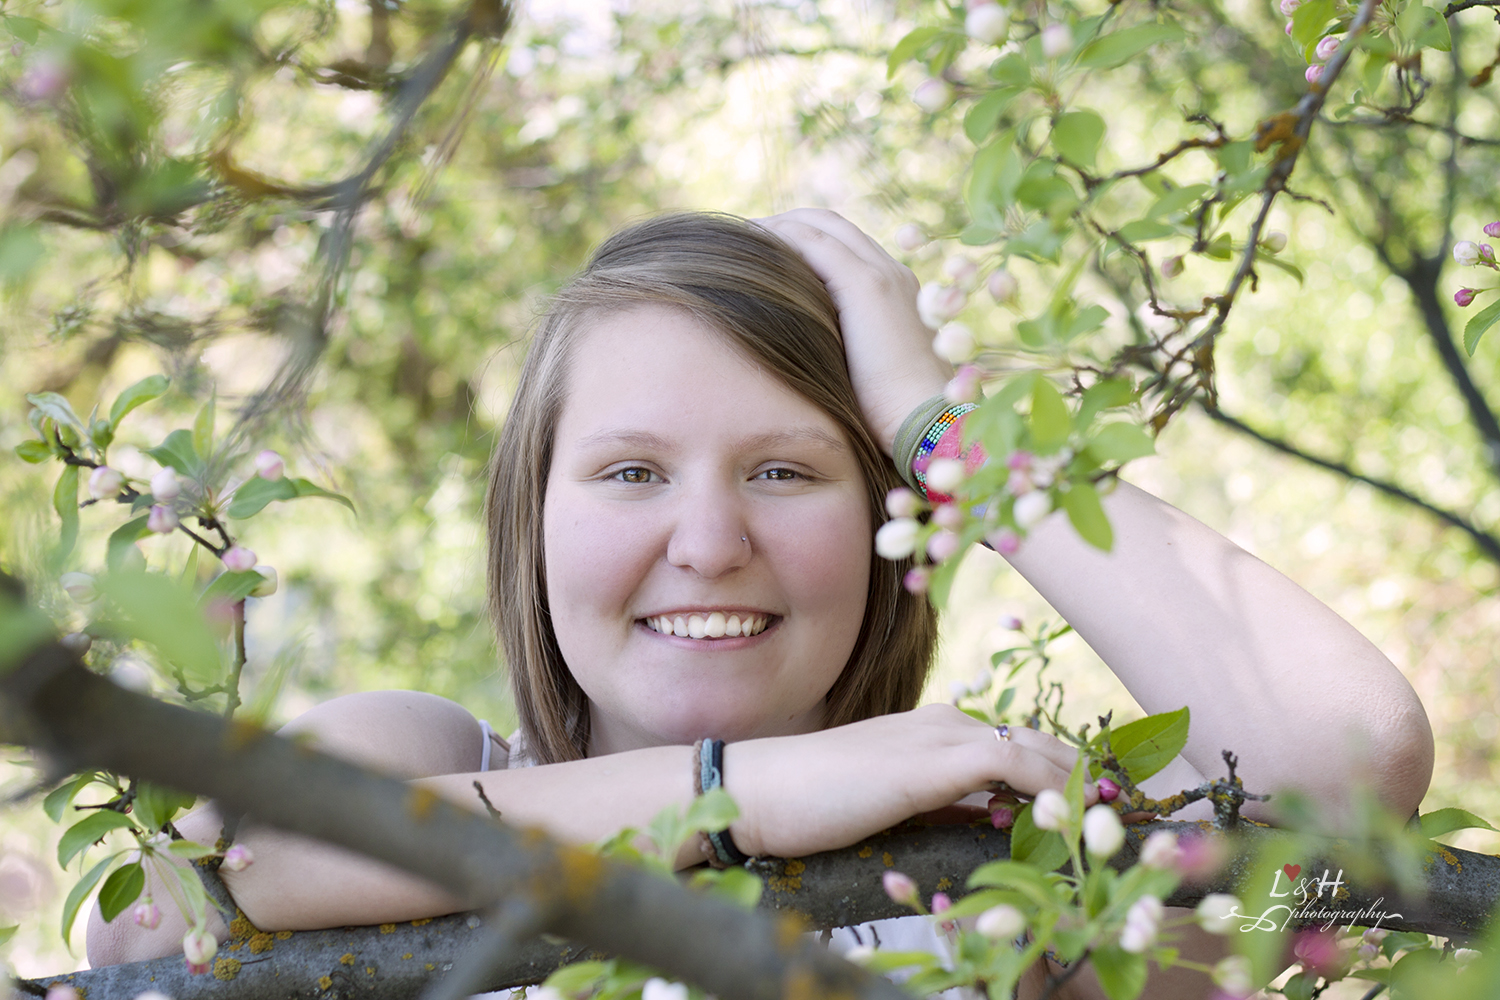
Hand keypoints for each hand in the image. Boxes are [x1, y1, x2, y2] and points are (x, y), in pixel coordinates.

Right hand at [726, 703, 1096, 858]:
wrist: (764, 790)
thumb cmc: (815, 803)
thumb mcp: (893, 805)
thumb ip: (944, 808)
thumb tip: (995, 824)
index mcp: (935, 729)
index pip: (1017, 743)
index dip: (1062, 772)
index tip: (1097, 804)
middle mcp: (946, 722)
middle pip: (1037, 741)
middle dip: (1082, 777)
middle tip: (1120, 811)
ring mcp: (941, 736)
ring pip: (1035, 749)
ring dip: (1077, 783)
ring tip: (1112, 816)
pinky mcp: (935, 761)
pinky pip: (1015, 764)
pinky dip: (1051, 785)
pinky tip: (1073, 812)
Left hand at [757, 209, 953, 457]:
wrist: (926, 424)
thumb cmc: (892, 418)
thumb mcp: (860, 374)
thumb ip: (837, 351)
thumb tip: (798, 357)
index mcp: (895, 292)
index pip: (843, 245)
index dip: (801, 240)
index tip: (763, 251)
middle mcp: (892, 273)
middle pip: (831, 225)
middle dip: (785, 223)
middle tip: (743, 235)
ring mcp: (882, 274)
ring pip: (820, 225)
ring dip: (776, 226)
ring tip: (738, 236)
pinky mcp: (867, 286)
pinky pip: (813, 242)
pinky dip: (779, 237)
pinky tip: (750, 247)